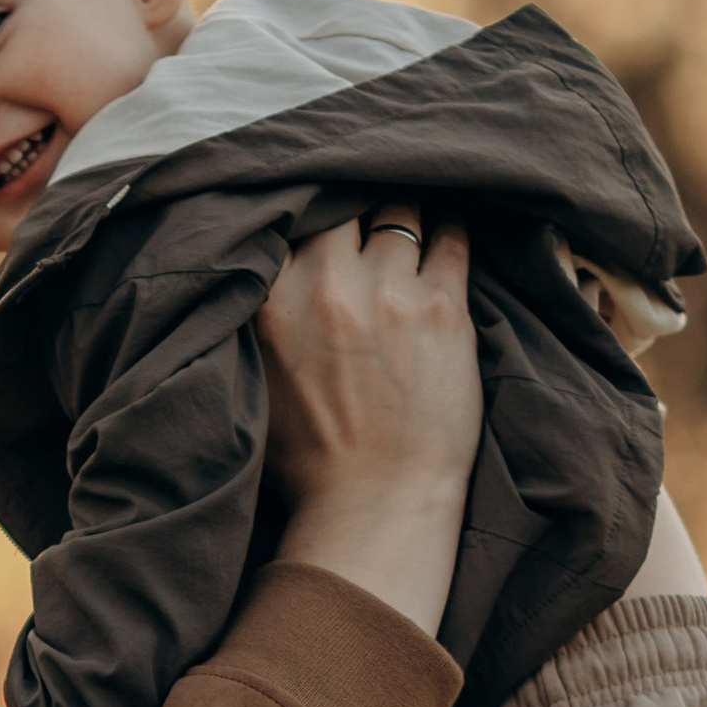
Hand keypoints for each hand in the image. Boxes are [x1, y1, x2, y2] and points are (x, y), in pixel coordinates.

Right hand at [257, 208, 478, 638]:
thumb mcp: (253, 380)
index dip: (306, 203)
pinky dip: (451, 231)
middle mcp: (327, 283)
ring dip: (405, 213)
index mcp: (270, 299)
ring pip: (401, 210)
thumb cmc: (307, 459)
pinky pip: (453, 238)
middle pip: (343, 200)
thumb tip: (264, 265)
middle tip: (367, 206)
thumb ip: (258, 313)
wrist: (372, 507)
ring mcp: (389, 291)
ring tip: (412, 221)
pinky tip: (449, 236)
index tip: (318, 202)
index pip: (289, 215)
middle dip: (355, 199)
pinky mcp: (442, 306)